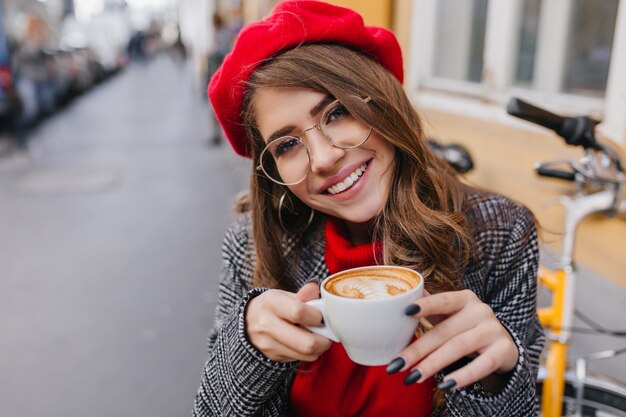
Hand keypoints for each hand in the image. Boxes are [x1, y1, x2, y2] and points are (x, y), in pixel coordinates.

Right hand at [245, 281, 332, 362]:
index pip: (299, 312)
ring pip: (306, 354)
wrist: (247, 323)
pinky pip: (301, 359)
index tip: (320, 316)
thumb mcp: (283, 295)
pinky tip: (307, 342)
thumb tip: (315, 288)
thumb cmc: (272, 306)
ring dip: (319, 348)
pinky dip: (310, 353)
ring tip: (319, 336)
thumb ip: (302, 294)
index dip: (317, 316)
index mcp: (271, 303)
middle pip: (306, 342)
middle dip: (324, 339)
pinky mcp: (274, 357)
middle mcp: (267, 325)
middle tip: (326, 332)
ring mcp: (269, 344)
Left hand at [391, 289, 517, 389]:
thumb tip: (402, 295)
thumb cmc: (467, 327)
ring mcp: (493, 330)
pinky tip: (445, 385)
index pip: (443, 300)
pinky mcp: (504, 350)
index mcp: (464, 299)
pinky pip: (482, 365)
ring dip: (433, 364)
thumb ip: (430, 306)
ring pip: (458, 348)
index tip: (406, 311)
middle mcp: (480, 311)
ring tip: (413, 377)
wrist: (504, 344)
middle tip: (396, 365)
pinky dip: (463, 376)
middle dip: (417, 350)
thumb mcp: (451, 314)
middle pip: (444, 331)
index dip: (426, 305)